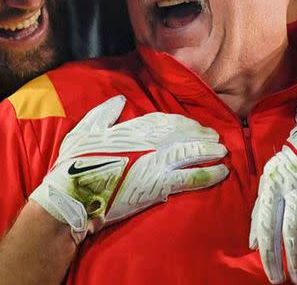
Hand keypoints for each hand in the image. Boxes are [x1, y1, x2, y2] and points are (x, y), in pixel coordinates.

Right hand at [29, 95, 228, 242]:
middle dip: (201, 134)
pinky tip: (221, 173)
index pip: (164, 120)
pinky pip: (191, 178)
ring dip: (210, 152)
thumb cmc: (74, 164)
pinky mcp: (159, 186)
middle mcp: (148, 143)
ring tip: (223, 152)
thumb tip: (120, 100)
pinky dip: (208, 174)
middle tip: (214, 137)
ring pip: (191, 152)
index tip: (192, 125)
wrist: (74, 196)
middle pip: (183, 133)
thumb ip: (104, 113)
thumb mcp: (84, 130)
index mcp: (131, 128)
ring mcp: (156, 163)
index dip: (182, 122)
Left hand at [249, 102, 296, 283]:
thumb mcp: (270, 179)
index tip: (274, 276)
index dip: (270, 255)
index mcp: (273, 183)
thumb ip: (260, 210)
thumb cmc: (291, 161)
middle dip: (296, 261)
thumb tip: (252, 243)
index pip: (267, 225)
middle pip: (294, 231)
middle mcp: (295, 183)